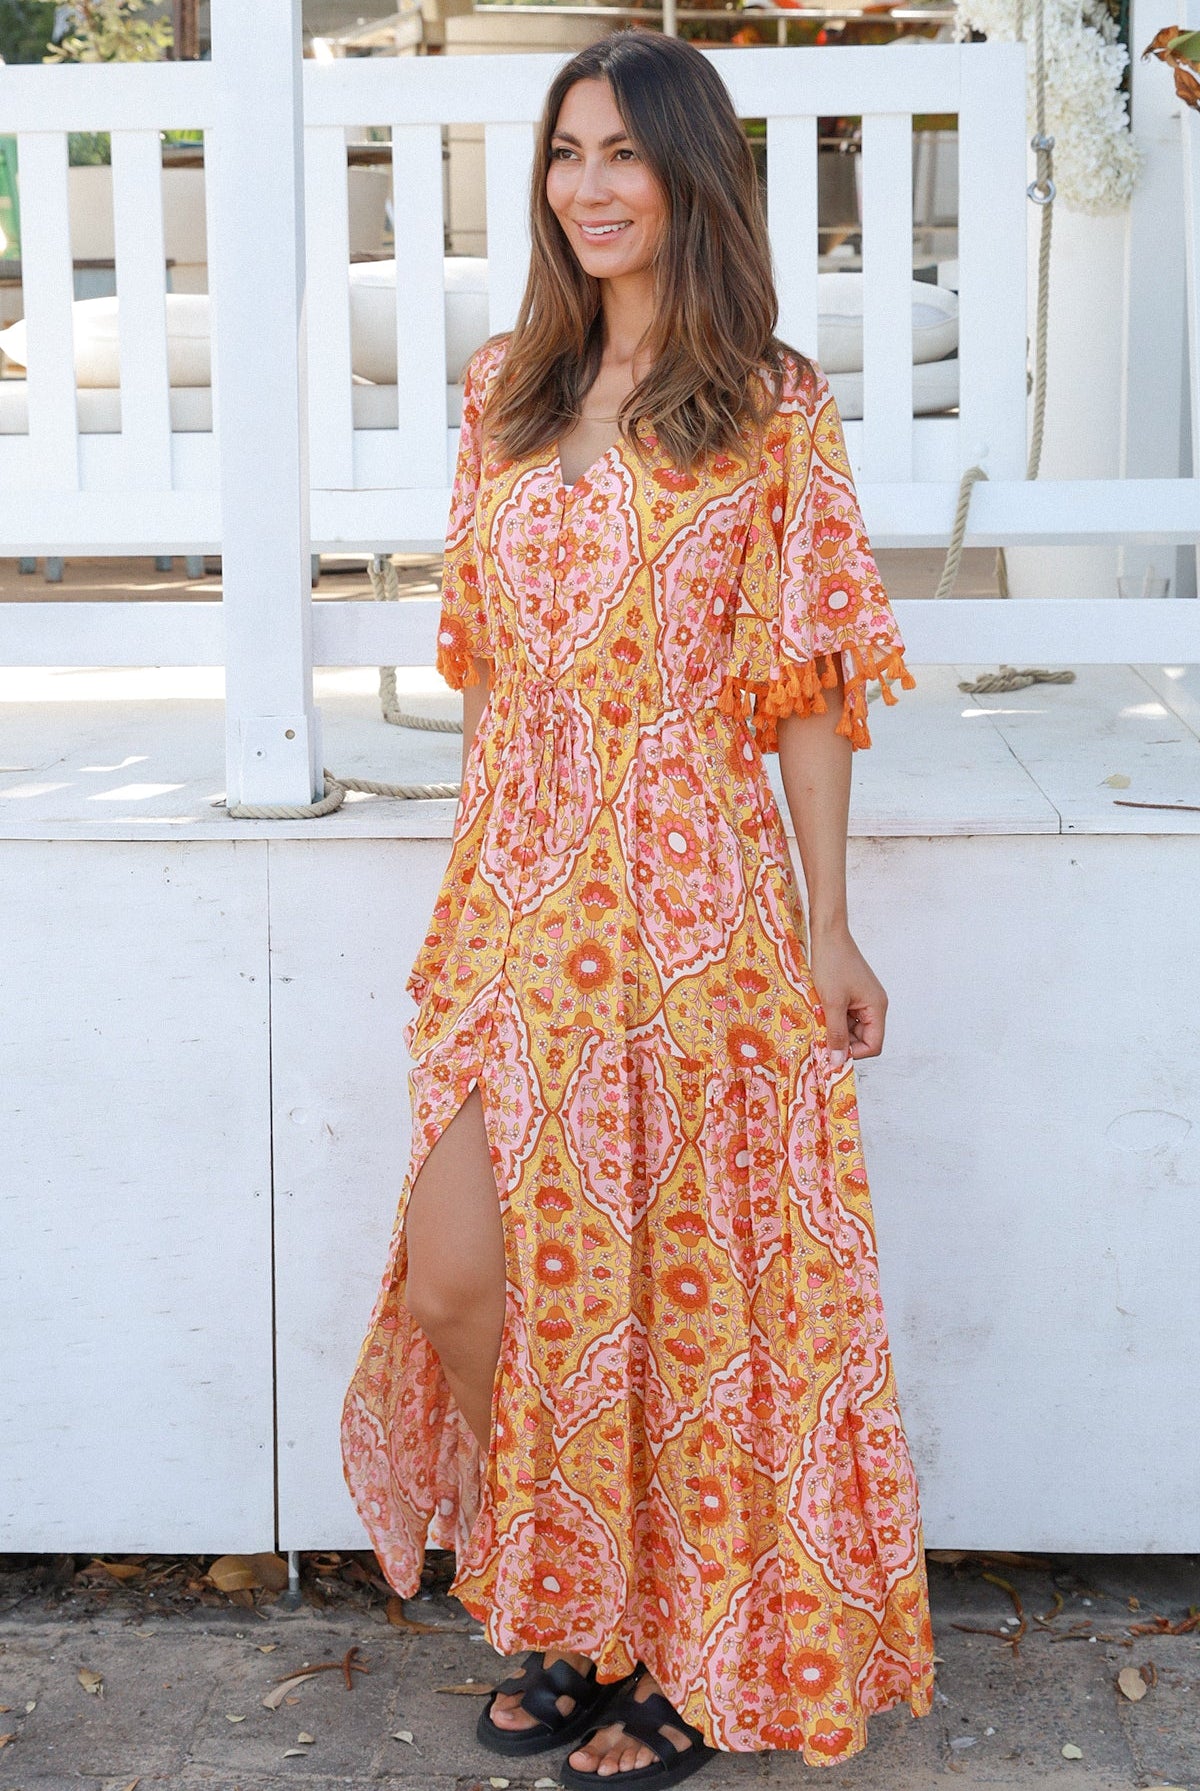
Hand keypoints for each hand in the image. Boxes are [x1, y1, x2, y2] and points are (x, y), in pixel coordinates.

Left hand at [808, 925, 887, 1065]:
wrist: (827, 934)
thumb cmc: (832, 964)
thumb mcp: (832, 1003)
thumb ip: (836, 1034)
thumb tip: (839, 1062)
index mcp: (877, 1007)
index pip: (874, 1045)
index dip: (854, 1053)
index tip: (831, 1053)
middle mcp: (874, 1004)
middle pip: (862, 1038)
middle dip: (842, 1041)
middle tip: (819, 1038)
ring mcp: (863, 998)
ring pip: (851, 1027)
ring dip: (834, 1029)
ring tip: (817, 1022)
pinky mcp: (851, 993)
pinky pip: (844, 1015)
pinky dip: (832, 1018)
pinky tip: (818, 1012)